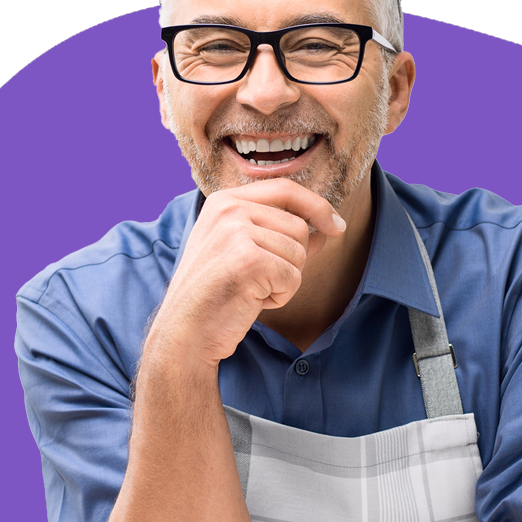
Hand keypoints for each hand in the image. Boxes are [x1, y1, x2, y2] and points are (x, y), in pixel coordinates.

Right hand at [146, 180, 346, 368]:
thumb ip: (279, 234)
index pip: (285, 189)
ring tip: (251, 290)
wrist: (185, 332)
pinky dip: (280, 297)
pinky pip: (292, 278)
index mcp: (224, 200)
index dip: (317, 206)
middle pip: (299, 227)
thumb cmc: (216, 295)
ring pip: (298, 254)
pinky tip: (251, 301)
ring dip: (284, 281)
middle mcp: (228, 209)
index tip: (336, 226)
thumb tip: (326, 227)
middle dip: (292, 261)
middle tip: (257, 280)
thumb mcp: (243, 252)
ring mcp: (236, 232)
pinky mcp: (248, 260)